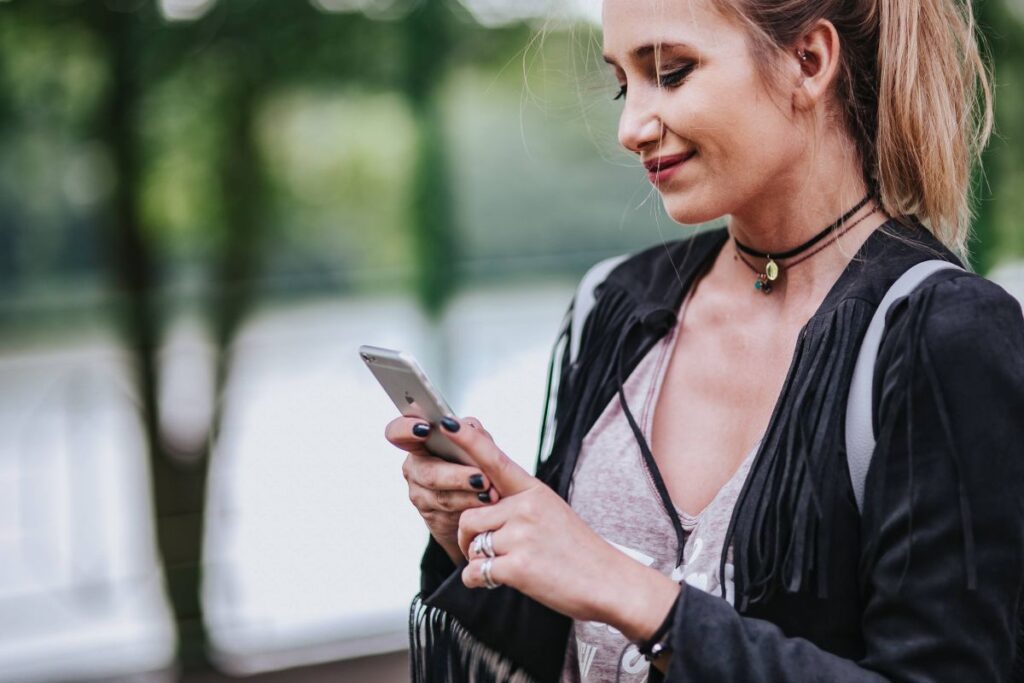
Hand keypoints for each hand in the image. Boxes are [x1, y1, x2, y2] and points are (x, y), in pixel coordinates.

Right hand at [385, 415, 500, 565]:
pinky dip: (469, 510)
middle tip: (481, 478)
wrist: (475, 497)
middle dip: (457, 477)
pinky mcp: (431, 518)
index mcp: (418, 443)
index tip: (424, 430)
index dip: (405, 430)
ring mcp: (419, 494)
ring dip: (468, 497)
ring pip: (441, 497)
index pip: (397, 432)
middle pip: (428, 473)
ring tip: (489, 495)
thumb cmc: (471, 463)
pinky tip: (484, 507)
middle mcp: (414, 468)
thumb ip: (472, 432)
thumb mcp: (474, 442)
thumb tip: (468, 427)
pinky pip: (449, 515)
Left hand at [439, 416, 679, 640]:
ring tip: (500, 567)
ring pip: (473, 545)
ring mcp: (521, 536)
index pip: (495, 460)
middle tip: (484, 551)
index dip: (469, 441)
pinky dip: (479, 581)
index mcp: (534, 491)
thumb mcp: (553, 511)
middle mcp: (525, 508)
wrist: (609, 582)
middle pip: (470, 515)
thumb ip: (520, 503)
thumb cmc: (581, 552)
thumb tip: (489, 503)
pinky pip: (476, 571)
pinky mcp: (517, 566)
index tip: (449, 424)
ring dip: (478, 560)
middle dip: (470, 537)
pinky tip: (496, 582)